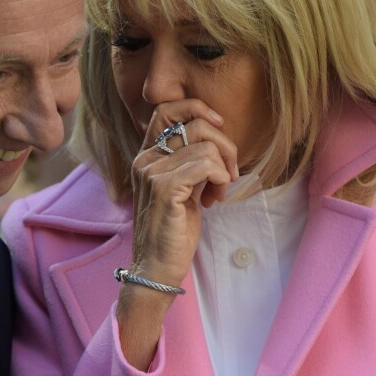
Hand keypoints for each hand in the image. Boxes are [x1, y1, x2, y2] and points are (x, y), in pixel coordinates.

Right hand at [117, 99, 237, 369]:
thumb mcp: (181, 186)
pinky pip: (206, 165)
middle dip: (224, 145)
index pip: (166, 109)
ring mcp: (152, 171)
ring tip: (217, 192)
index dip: (196, 108)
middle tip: (229, 172)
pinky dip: (220, 179)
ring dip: (224, 169)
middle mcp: (145, 158)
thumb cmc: (173, 227)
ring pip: (206, 146)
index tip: (219, 126)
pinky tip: (214, 198)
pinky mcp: (164, 188)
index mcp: (147, 154)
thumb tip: (216, 136)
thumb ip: (188, 159)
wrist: (156, 266)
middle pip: (195, 124)